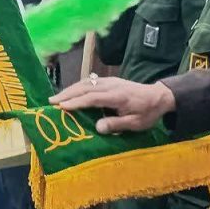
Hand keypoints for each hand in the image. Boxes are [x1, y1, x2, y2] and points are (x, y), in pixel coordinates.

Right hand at [49, 77, 174, 133]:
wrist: (158, 96)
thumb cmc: (147, 112)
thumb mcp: (136, 123)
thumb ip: (117, 124)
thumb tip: (97, 127)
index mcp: (118, 96)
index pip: (93, 97)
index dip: (77, 102)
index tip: (62, 107)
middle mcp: (111, 85)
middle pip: (85, 87)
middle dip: (67, 94)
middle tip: (51, 102)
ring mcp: (109, 81)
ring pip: (86, 82)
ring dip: (70, 89)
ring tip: (56, 98)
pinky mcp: (109, 81)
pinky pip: (90, 81)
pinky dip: (77, 87)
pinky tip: (70, 93)